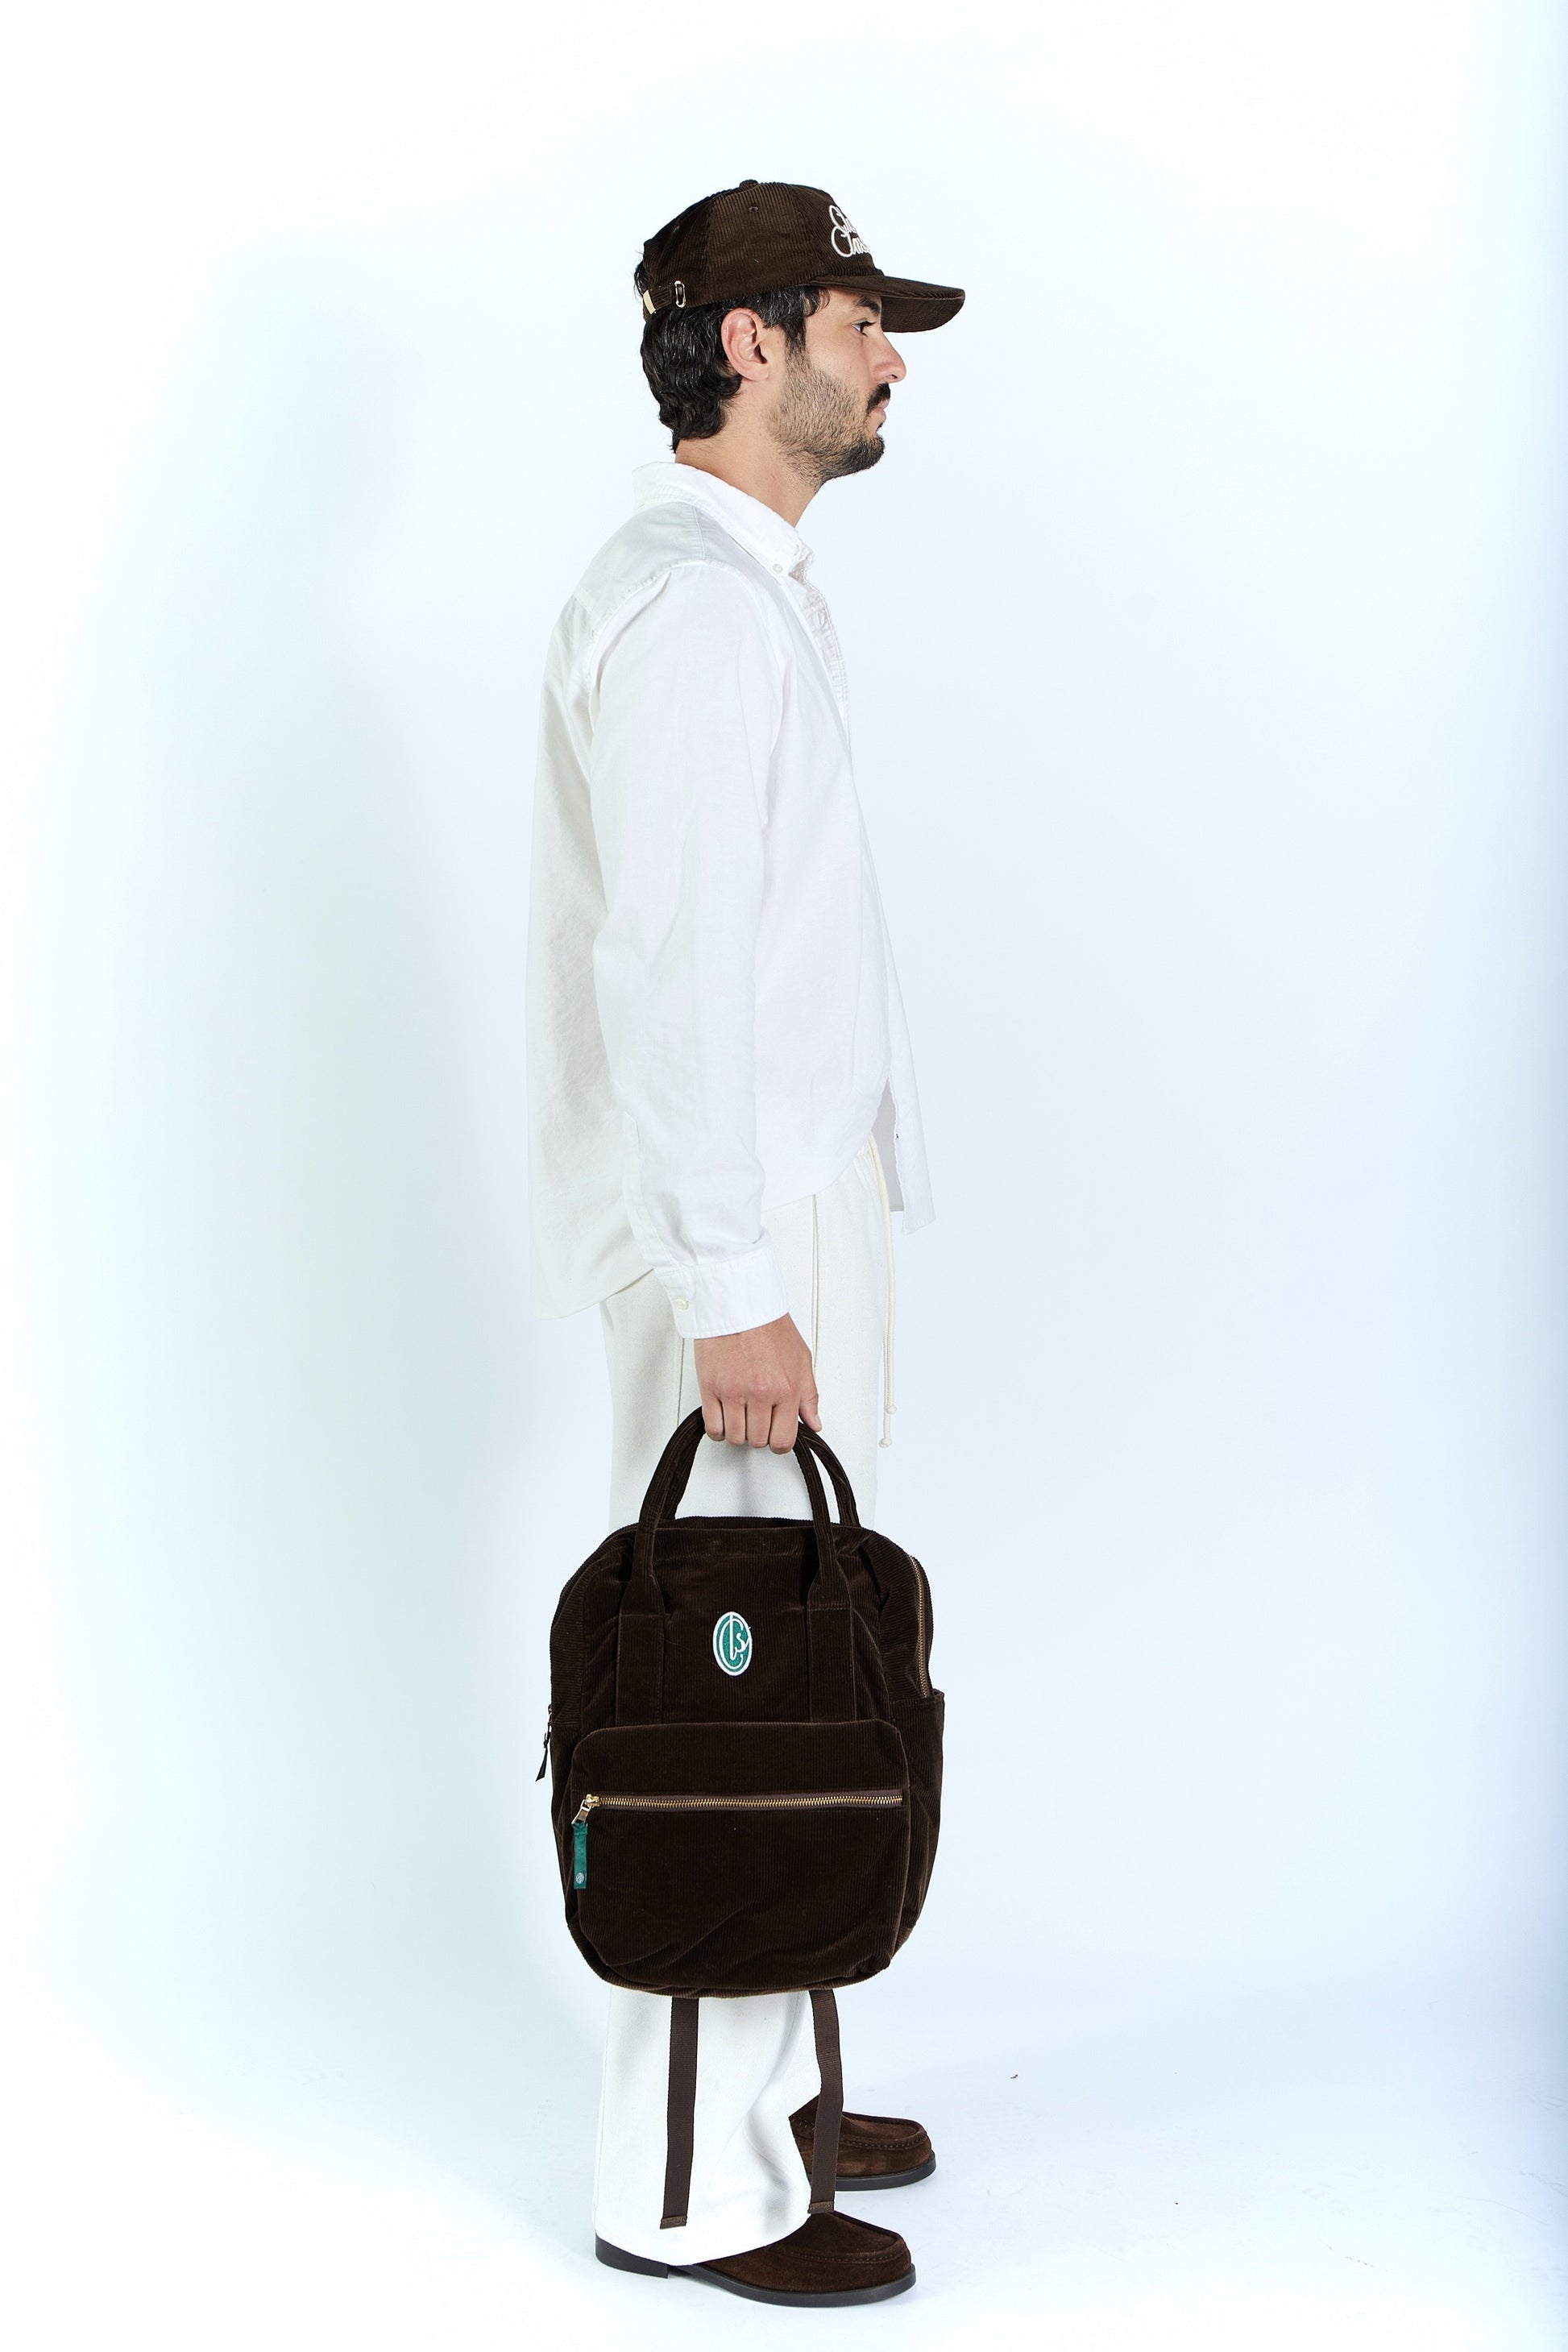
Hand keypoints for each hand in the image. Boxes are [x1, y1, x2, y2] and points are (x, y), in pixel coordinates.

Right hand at [693, 1314, 821, 1453]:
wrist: (738, 1303)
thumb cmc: (768, 1326)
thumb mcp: (801, 1359)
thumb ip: (809, 1396)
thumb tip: (814, 1423)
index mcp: (787, 1389)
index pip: (783, 1440)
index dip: (778, 1442)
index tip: (775, 1434)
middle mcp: (761, 1394)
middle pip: (757, 1440)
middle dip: (758, 1434)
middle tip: (758, 1418)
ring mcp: (734, 1393)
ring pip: (735, 1437)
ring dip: (738, 1431)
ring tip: (741, 1416)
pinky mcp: (710, 1388)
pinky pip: (713, 1427)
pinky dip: (718, 1429)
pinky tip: (724, 1418)